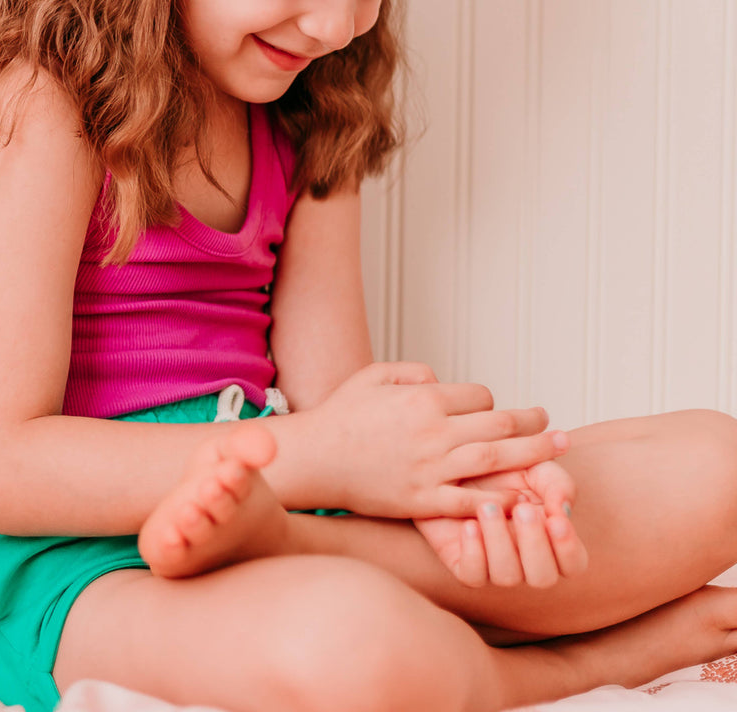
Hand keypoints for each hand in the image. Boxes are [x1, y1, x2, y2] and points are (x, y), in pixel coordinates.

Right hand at [301, 361, 569, 518]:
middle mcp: (432, 432)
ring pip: (494, 461)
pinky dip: (500, 500)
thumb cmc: (341, 414)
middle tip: (553, 425)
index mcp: (422, 399)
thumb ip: (413, 372)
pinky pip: (471, 501)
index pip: (479, 397)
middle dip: (532, 424)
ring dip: (533, 456)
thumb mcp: (374, 376)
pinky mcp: (423, 500)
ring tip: (558, 452)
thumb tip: (442, 381)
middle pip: (498, 427)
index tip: (495, 412)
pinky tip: (523, 498)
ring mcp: (429, 469)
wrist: (315, 458)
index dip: (493, 403)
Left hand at [413, 461, 588, 587]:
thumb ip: (557, 484)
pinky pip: (472, 575)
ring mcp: (495, 565)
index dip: (569, 548)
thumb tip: (563, 509)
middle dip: (534, 545)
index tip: (557, 520)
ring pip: (506, 576)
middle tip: (523, 508)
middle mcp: (527, 561)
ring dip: (500, 542)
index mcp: (552, 541)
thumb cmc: (505, 465)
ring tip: (487, 507)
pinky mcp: (464, 563)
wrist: (456, 460)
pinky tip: (469, 525)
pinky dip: (473, 553)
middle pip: (542, 577)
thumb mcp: (536, 466)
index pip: (574, 564)